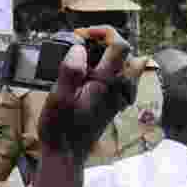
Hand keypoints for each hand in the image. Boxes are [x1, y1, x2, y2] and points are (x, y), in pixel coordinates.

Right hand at [38, 25, 132, 161]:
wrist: (67, 154)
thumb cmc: (60, 128)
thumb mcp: (58, 97)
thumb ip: (70, 71)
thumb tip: (80, 49)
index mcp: (107, 83)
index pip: (120, 45)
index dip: (102, 32)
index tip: (80, 36)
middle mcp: (119, 89)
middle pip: (128, 53)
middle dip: (106, 43)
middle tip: (82, 46)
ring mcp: (120, 98)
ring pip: (128, 67)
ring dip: (109, 57)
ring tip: (85, 60)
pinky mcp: (116, 105)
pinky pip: (123, 81)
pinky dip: (111, 71)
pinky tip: (90, 76)